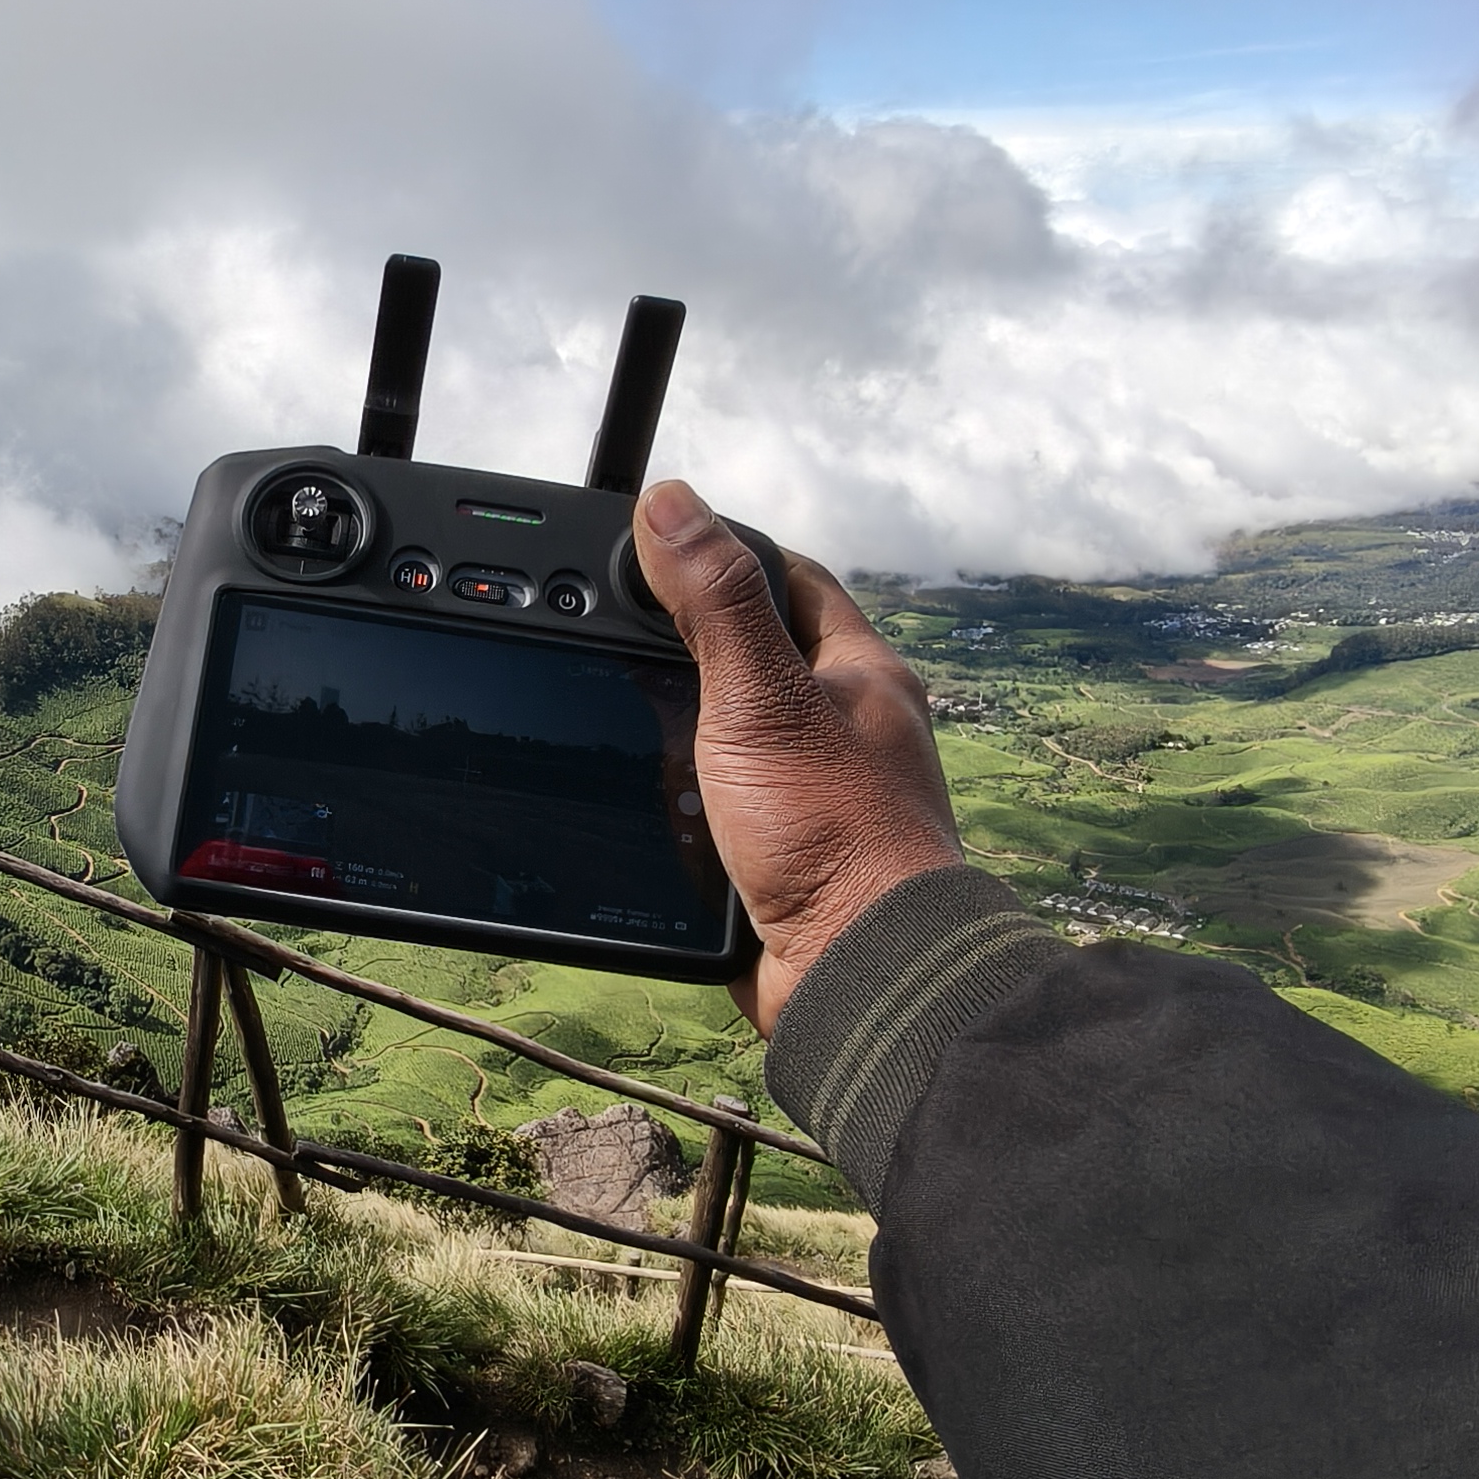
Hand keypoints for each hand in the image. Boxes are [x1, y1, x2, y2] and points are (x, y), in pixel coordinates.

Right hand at [634, 478, 965, 1033]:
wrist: (860, 975)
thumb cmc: (837, 834)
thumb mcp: (762, 700)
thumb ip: (716, 603)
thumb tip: (671, 503)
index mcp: (860, 674)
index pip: (791, 578)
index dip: (723, 553)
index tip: (656, 546)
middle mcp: (847, 729)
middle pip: (755, 657)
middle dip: (687, 649)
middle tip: (618, 639)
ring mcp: (818, 795)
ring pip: (731, 738)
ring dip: (680, 736)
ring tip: (627, 726)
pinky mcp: (788, 857)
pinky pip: (722, 810)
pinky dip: (683, 805)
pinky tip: (650, 806)